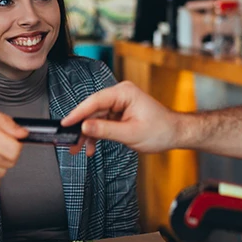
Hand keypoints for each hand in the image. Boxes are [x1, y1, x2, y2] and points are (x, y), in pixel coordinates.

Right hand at [60, 81, 182, 154]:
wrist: (175, 134)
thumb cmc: (161, 130)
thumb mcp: (131, 134)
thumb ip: (106, 130)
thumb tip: (85, 126)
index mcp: (124, 93)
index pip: (95, 101)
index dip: (78, 113)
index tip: (65, 124)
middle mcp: (120, 95)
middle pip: (93, 110)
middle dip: (81, 127)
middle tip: (70, 141)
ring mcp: (119, 104)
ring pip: (96, 118)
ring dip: (88, 134)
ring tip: (78, 148)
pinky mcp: (120, 113)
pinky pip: (103, 122)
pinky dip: (97, 134)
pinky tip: (92, 147)